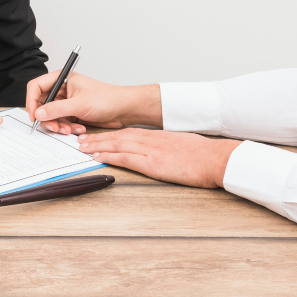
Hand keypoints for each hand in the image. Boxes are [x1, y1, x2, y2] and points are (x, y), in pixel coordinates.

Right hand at [26, 71, 162, 134]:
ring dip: (58, 125)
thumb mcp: (80, 104)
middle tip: (54, 127)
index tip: (34, 115)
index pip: (37, 87)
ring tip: (69, 129)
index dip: (31, 101)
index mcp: (61, 79)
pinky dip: (67, 127)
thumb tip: (39, 113)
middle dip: (47, 118)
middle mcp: (62, 90)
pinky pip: (61, 122)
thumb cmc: (107, 98)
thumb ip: (57, 109)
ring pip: (51, 116)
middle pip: (42, 104)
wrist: (123, 110)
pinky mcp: (72, 113)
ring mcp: (67, 102)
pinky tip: (78, 128)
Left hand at [78, 128, 241, 187]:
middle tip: (81, 139)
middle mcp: (150, 140)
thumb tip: (161, 152)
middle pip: (117, 136)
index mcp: (157, 136)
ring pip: (116, 145)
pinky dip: (109, 156)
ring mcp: (150, 150)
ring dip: (97, 145)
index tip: (97, 135)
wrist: (216, 158)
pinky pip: (125, 158)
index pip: (127, 133)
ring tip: (82, 147)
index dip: (109, 134)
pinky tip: (97, 157)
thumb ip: (167, 147)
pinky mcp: (152, 163)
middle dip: (97, 138)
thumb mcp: (182, 145)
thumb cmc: (203, 155)